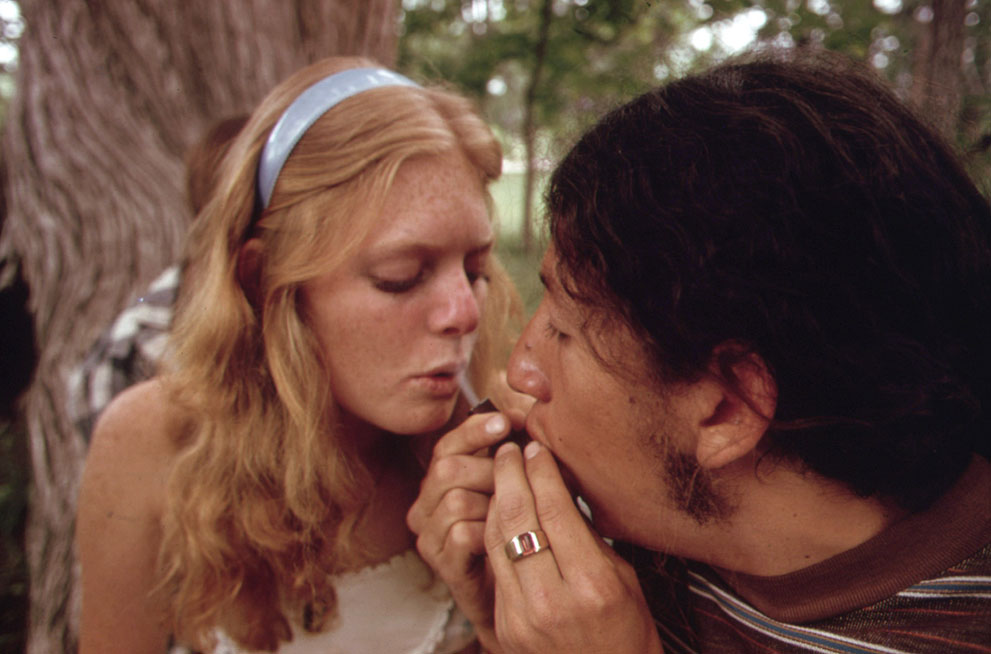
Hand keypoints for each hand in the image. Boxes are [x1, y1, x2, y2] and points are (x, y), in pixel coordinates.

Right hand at [408, 410, 519, 650]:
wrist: (523, 596)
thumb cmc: (523, 534)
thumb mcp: (517, 487)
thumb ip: (511, 454)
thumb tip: (521, 413)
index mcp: (439, 481)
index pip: (447, 443)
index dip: (477, 429)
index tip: (511, 421)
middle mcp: (425, 506)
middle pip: (447, 468)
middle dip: (491, 468)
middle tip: (523, 477)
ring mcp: (430, 537)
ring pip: (456, 499)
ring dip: (495, 502)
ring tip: (522, 513)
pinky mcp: (442, 566)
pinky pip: (462, 534)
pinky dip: (491, 532)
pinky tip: (513, 539)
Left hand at [483, 441, 662, 653]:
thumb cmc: (627, 629)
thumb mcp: (623, 578)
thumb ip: (589, 536)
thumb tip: (558, 487)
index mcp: (592, 584)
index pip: (554, 509)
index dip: (540, 471)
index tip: (535, 448)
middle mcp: (553, 600)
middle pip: (519, 518)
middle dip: (510, 474)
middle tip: (508, 449)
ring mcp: (523, 616)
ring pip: (497, 539)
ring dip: (495, 499)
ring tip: (500, 474)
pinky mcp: (504, 627)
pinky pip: (494, 566)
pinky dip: (493, 533)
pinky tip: (499, 513)